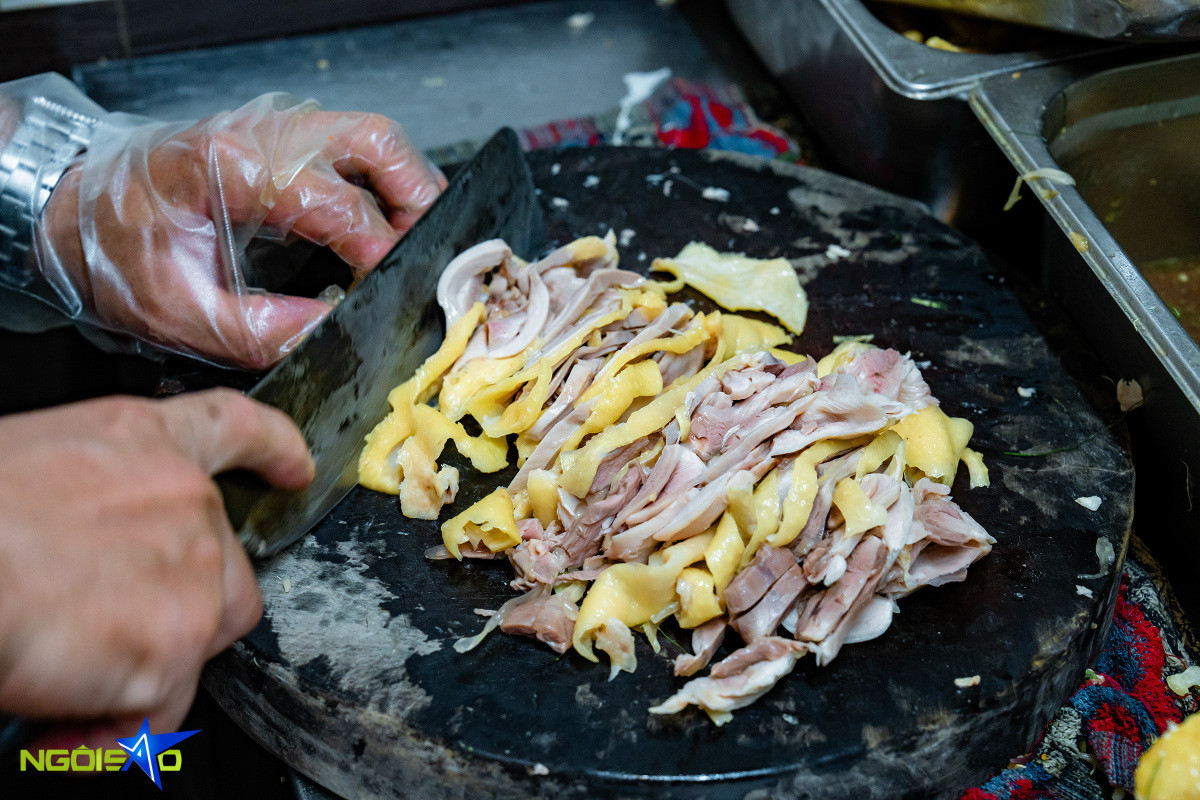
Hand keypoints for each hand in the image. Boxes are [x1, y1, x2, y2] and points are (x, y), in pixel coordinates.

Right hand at [0, 389, 312, 744]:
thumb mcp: (33, 460)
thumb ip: (95, 494)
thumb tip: (85, 541)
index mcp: (141, 441)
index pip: (234, 431)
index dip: (274, 449)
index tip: (295, 470)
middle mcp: (184, 502)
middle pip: (231, 569)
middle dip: (184, 610)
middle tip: (110, 627)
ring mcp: (192, 574)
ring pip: (202, 641)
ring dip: (147, 670)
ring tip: (69, 680)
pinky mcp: (175, 644)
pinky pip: (159, 708)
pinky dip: (112, 731)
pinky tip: (56, 729)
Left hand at [38, 96, 445, 368]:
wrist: (79, 216)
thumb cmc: (121, 257)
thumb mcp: (180, 314)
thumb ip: (259, 331)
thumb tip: (331, 333)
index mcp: (233, 167)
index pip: (339, 202)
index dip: (379, 251)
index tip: (395, 291)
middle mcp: (262, 134)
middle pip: (375, 142)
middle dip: (417, 199)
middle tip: (429, 255)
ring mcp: (275, 129)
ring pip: (374, 136)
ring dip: (409, 186)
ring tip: (417, 243)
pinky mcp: (282, 140)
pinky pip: (354, 146)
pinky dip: (385, 182)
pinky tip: (386, 225)